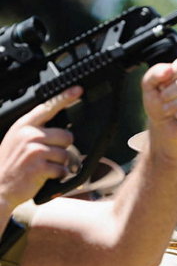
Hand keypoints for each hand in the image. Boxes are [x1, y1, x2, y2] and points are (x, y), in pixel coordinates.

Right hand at [0, 86, 82, 208]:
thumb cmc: (10, 164)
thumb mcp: (17, 140)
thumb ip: (35, 130)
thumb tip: (61, 128)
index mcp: (23, 126)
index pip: (48, 107)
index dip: (65, 98)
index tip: (78, 89)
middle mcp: (29, 135)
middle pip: (67, 136)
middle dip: (63, 147)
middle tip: (48, 156)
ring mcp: (35, 150)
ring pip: (67, 154)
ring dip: (60, 163)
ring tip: (43, 166)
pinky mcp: (40, 166)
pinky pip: (63, 169)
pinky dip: (58, 175)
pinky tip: (43, 176)